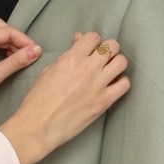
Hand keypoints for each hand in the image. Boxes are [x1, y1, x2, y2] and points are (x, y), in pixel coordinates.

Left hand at [0, 19, 40, 134]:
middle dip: (17, 40)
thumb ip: (15, 62)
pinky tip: (10, 60)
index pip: (5, 31)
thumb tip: (34, 52)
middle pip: (2, 29)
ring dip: (11, 45)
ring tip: (21, 58)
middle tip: (30, 54)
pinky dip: (3, 50)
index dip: (23, 40)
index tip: (36, 50)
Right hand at [0, 32, 129, 163]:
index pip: (93, 37)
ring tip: (109, 71)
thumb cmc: (38, 100)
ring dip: (116, 64)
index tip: (91, 48)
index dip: (93, 41)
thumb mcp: (48, 71)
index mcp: (70, 59)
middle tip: (102, 59)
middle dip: (108, 50)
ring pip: (122, 62)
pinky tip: (112, 86)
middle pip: (112, 46)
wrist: (38, 126)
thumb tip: (79, 42)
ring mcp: (97, 85)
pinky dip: (121, 82)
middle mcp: (87, 69)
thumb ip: (67, 56)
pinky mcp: (104, 102)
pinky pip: (124, 84)